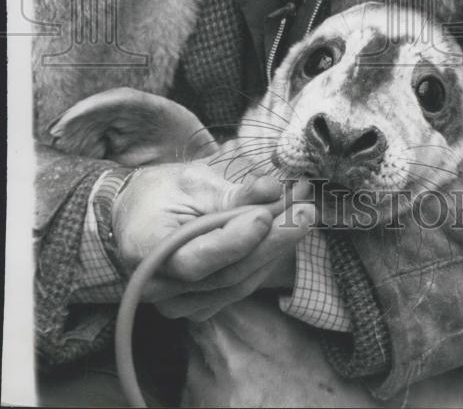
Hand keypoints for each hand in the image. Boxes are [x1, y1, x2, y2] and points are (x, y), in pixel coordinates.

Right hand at [112, 160, 313, 320]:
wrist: (134, 215)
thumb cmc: (159, 192)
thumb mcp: (190, 180)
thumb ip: (232, 192)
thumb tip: (273, 188)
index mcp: (148, 252)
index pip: (197, 258)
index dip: (236, 240)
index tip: (267, 214)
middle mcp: (161, 288)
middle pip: (226, 273)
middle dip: (272, 241)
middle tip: (305, 210)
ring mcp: (180, 303)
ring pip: (238, 283)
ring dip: (276, 249)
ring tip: (303, 215)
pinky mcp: (199, 305)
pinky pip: (238, 287)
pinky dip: (263, 261)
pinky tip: (284, 235)